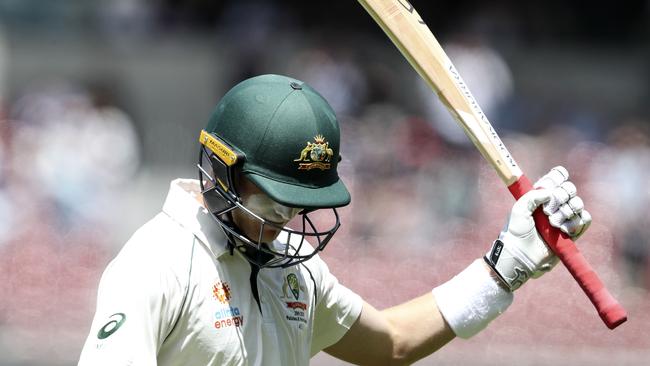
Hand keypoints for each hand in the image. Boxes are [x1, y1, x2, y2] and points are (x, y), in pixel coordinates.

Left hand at [484, 166, 591, 290]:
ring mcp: (564, 218)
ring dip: (567, 212)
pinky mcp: (573, 232)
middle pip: (569, 189)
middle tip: (547, 211)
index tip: (553, 183)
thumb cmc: (517, 232)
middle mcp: (553, 205)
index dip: (557, 177)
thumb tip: (550, 192)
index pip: (555, 179)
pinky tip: (564, 231)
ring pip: (578, 203)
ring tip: (553, 224)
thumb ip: (533, 196)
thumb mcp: (519, 209)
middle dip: (561, 197)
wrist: (522, 256)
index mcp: (540, 196)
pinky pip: (585, 219)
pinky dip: (576, 223)